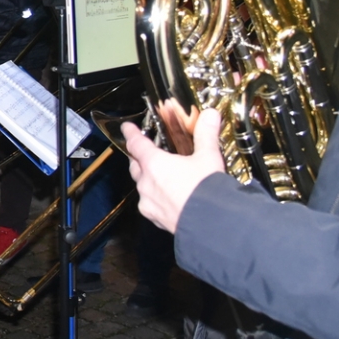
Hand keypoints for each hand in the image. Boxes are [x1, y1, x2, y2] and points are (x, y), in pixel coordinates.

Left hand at [122, 108, 225, 233]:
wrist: (211, 224)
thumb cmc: (206, 190)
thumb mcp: (208, 157)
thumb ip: (206, 134)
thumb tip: (210, 115)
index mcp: (154, 163)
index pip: (136, 144)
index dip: (130, 134)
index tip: (126, 128)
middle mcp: (146, 183)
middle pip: (136, 165)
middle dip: (139, 158)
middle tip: (146, 152)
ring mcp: (148, 202)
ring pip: (142, 185)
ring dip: (148, 179)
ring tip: (162, 176)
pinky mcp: (154, 217)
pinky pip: (149, 203)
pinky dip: (155, 197)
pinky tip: (168, 197)